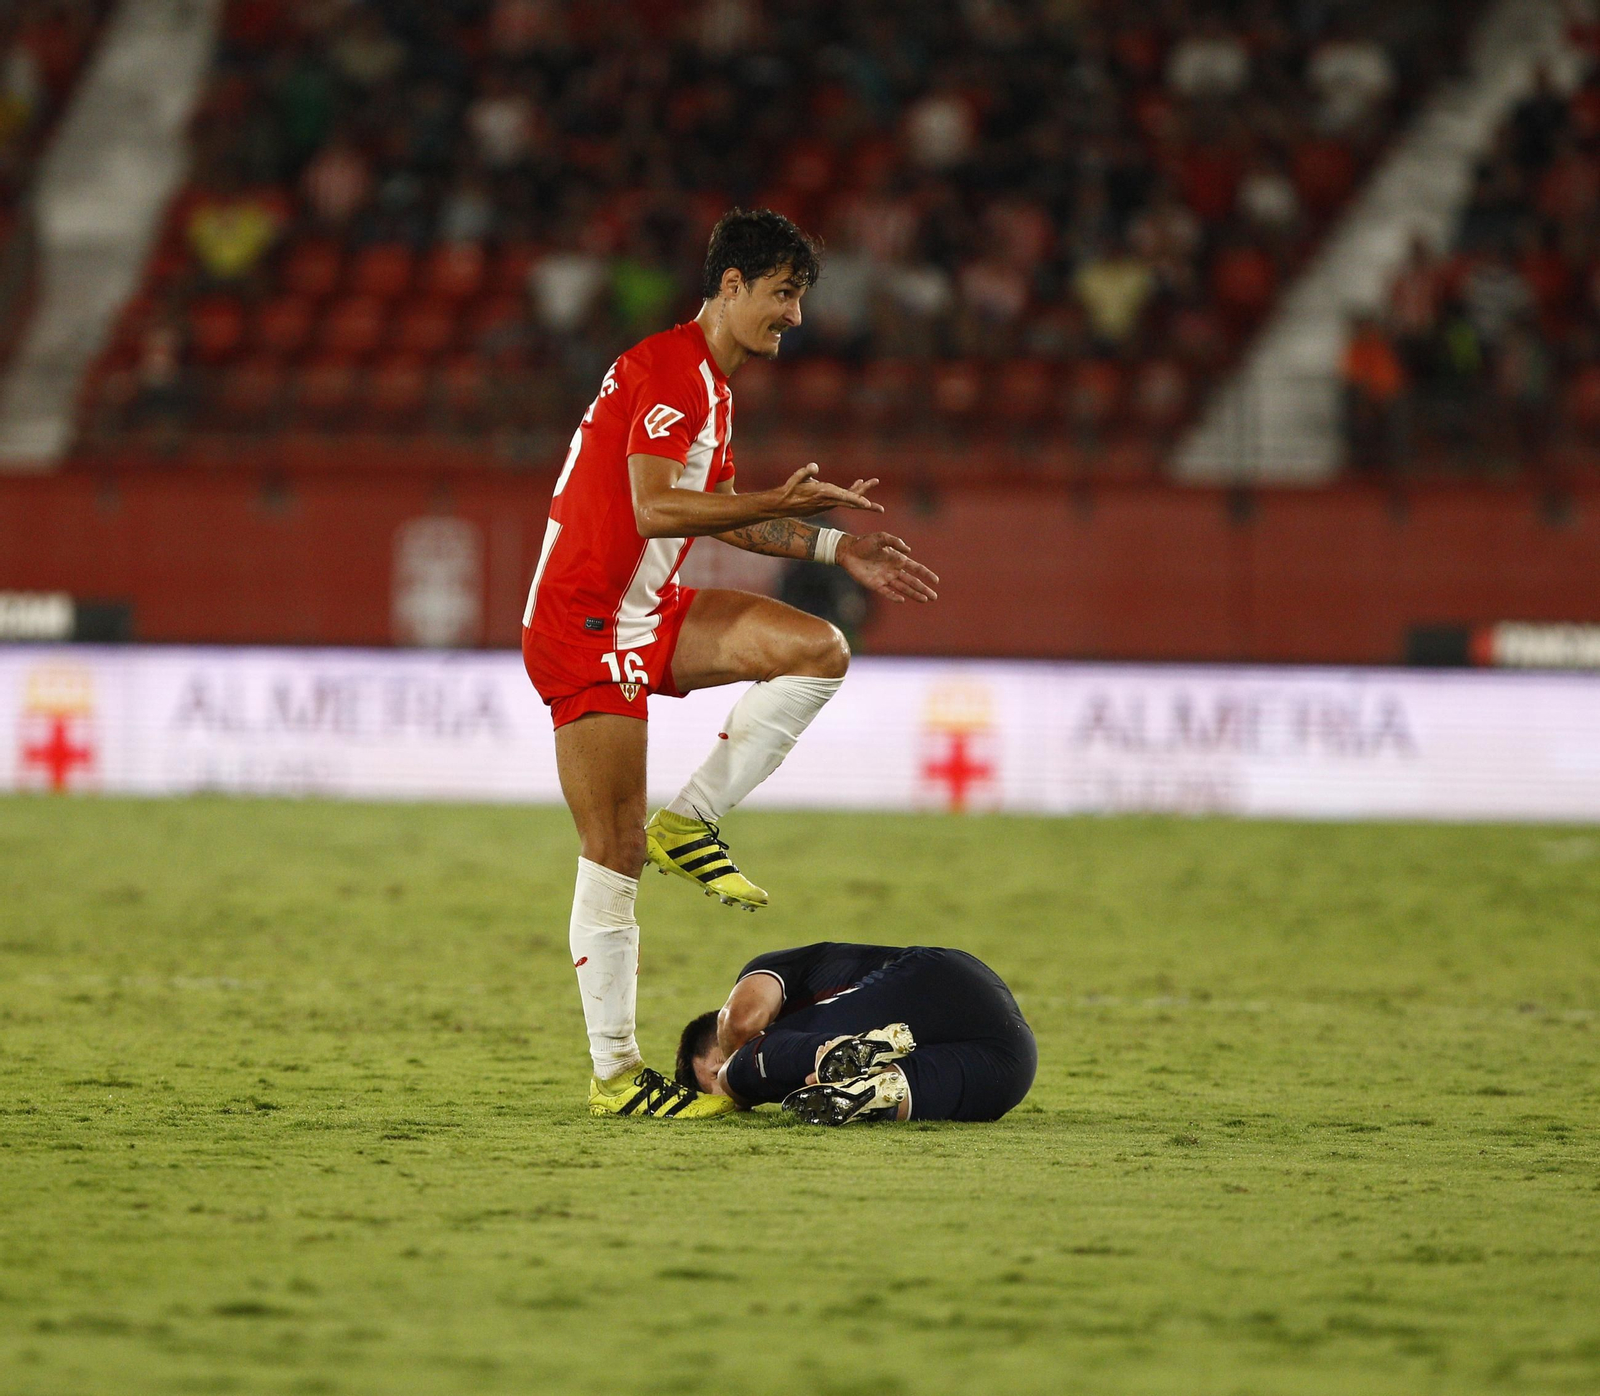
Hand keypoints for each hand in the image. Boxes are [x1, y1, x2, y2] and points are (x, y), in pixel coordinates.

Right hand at [770, 463, 884, 517]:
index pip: (844, 498)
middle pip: (851, 502)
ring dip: (861, 491)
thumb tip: (814, 466)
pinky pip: (843, 498)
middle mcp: (828, 500)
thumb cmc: (788, 491)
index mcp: (824, 494)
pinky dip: (852, 491)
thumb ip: (805, 472)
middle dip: (866, 503)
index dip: (857, 500)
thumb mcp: (795, 479)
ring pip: (849, 499)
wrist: (781, 505)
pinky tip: (858, 483)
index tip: (868, 504)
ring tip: (873, 481)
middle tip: (881, 509)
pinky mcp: (826, 502)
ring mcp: (828, 503)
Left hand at [838, 532, 939, 603]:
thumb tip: (908, 551)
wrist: (848, 550)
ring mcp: (885, 579)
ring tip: (924, 600)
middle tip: (934, 597)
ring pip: (903, 589)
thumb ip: (895, 542)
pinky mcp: (875, 585)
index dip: (926, 574)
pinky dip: (894, 596)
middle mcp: (894, 570)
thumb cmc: (864, 542)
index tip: (936, 581)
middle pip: (912, 582)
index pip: (916, 568)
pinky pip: (887, 592)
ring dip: (914, 594)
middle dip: (924, 589)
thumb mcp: (881, 537)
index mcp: (898, 559)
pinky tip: (902, 600)